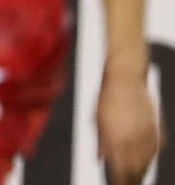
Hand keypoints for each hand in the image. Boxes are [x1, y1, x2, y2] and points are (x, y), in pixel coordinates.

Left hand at [97, 68, 159, 183]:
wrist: (125, 79)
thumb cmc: (107, 98)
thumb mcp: (96, 120)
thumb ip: (100, 142)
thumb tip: (99, 160)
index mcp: (115, 139)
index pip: (119, 170)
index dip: (118, 181)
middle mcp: (132, 140)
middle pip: (135, 170)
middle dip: (131, 180)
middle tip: (125, 184)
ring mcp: (146, 135)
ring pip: (147, 162)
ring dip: (141, 172)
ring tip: (136, 178)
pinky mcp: (156, 129)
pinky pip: (155, 150)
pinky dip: (149, 158)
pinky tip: (145, 162)